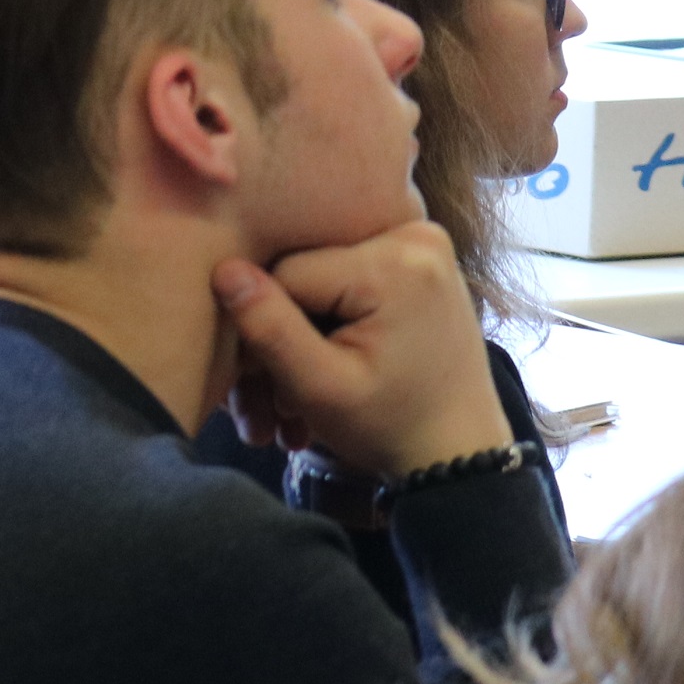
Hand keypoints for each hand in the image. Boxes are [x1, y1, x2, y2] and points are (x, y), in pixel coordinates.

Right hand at [214, 223, 506, 481]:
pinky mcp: (417, 256)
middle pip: (302, 272)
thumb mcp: (321, 388)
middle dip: (282, 335)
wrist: (459, 450)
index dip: (267, 329)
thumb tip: (224, 270)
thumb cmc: (392, 427)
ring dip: (301, 334)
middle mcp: (415, 233)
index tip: (268, 384)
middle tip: (274, 403)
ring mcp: (420, 241)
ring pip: (319, 278)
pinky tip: (323, 363)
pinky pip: (346, 278)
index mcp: (396, 261)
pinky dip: (329, 321)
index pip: (286, 274)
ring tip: (295, 397)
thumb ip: (270, 328)